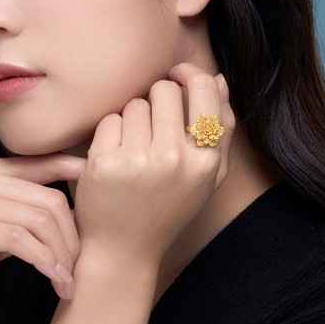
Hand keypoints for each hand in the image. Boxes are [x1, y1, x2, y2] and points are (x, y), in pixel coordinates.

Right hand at [0, 154, 84, 311]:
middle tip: (80, 261)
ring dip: (60, 253)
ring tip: (68, 277)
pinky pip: (19, 240)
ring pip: (38, 219)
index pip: (43, 164)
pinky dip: (43, 261)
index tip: (99, 187)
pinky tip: (54, 277)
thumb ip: (19, 211)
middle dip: (72, 233)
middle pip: (48, 197)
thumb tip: (63, 216)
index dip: (75, 172)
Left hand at [73, 62, 234, 266]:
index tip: (176, 75)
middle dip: (157, 99)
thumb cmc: (168, 207)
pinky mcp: (103, 162)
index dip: (188, 73)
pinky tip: (114, 156)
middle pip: (164, 89)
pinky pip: (109, 119)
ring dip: (133, 119)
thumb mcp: (206, 176)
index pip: (203, 89)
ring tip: (134, 149)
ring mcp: (136, 161)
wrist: (123, 249)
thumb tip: (218, 79)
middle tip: (153, 124)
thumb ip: (221, 128)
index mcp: (204, 161)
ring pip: (135, 103)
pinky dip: (110, 133)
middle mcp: (173, 159)